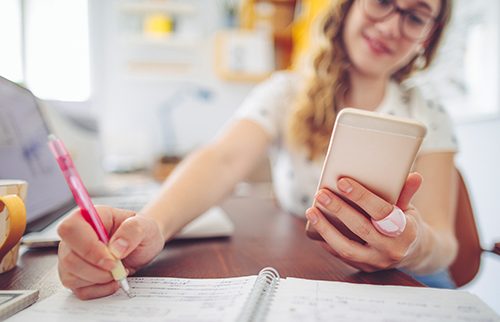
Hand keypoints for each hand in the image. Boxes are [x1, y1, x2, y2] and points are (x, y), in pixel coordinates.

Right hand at [57, 206, 164, 299]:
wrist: (141, 245)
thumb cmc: (139, 232)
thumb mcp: (146, 225)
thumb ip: (134, 230)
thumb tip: (117, 246)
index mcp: (89, 217)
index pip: (71, 229)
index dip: (89, 248)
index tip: (112, 259)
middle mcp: (74, 237)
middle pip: (69, 258)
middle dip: (97, 269)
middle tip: (119, 267)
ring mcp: (70, 257)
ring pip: (71, 277)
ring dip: (99, 280)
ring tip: (118, 271)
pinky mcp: (74, 276)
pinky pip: (78, 290)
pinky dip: (99, 290)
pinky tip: (112, 280)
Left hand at [306, 173, 425, 271]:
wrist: (412, 252)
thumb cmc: (405, 223)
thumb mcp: (409, 208)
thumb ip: (406, 193)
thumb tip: (414, 176)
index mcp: (406, 230)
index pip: (381, 211)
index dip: (361, 196)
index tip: (342, 182)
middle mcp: (391, 249)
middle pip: (360, 228)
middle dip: (338, 209)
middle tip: (321, 194)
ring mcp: (377, 262)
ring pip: (346, 248)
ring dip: (325, 229)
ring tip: (312, 211)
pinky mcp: (364, 268)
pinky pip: (341, 256)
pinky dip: (327, 241)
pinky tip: (315, 227)